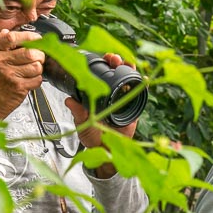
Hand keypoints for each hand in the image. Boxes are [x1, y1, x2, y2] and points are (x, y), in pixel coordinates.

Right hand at [0, 29, 45, 118]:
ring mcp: (9, 75)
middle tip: (39, 57)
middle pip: (30, 51)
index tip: (36, 38)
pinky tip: (29, 81)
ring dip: (38, 68)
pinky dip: (37, 80)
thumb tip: (7, 32)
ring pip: (36, 66)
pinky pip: (37, 79)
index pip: (12, 37)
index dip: (28, 36)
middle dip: (39, 54)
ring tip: (32, 71)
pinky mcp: (17, 88)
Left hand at [66, 53, 137, 178]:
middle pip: (116, 72)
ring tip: (126, 63)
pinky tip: (143, 77)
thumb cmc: (93, 139)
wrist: (107, 153)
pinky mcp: (134, 107)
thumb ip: (78, 112)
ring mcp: (123, 99)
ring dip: (128, 68)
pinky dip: (142, 84)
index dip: (102, 64)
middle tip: (113, 58)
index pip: (101, 74)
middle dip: (116, 61)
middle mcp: (111, 94)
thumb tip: (69, 100)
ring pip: (129, 79)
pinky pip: (139, 94)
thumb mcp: (83, 124)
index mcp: (98, 95)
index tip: (101, 58)